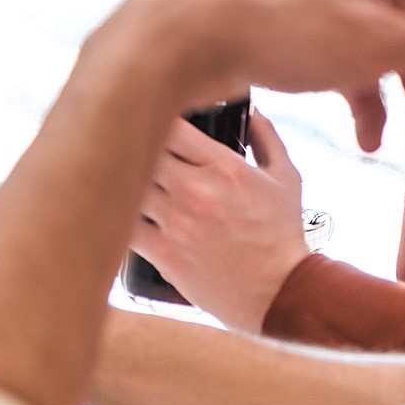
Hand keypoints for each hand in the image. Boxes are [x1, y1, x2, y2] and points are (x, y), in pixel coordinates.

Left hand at [133, 111, 307, 332]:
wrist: (281, 294)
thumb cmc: (281, 234)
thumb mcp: (284, 179)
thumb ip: (266, 139)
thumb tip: (252, 110)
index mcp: (224, 167)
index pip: (170, 125)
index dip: (155, 116)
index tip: (151, 117)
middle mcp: (197, 191)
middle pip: (141, 148)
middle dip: (136, 144)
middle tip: (131, 144)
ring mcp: (176, 223)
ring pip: (127, 184)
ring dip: (125, 178)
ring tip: (124, 175)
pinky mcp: (163, 253)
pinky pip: (124, 223)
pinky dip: (120, 214)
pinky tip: (123, 210)